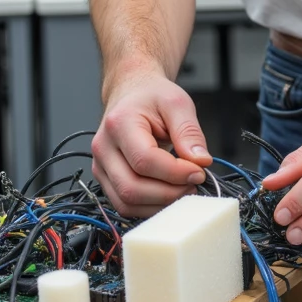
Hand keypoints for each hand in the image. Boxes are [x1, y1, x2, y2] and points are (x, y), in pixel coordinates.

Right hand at [92, 71, 211, 214]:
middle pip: (131, 188)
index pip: (144, 160)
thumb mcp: (177, 103)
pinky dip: (151, 207)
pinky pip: (126, 206)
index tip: (199, 171)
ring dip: (160, 205)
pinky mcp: (106, 180)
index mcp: (119, 123)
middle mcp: (103, 148)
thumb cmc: (152, 97)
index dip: (175, 172)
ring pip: (127, 203)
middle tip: (194, 184)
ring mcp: (101, 167)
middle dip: (169, 193)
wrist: (131, 94)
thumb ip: (189, 132)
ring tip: (183, 189)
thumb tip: (201, 162)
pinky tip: (169, 194)